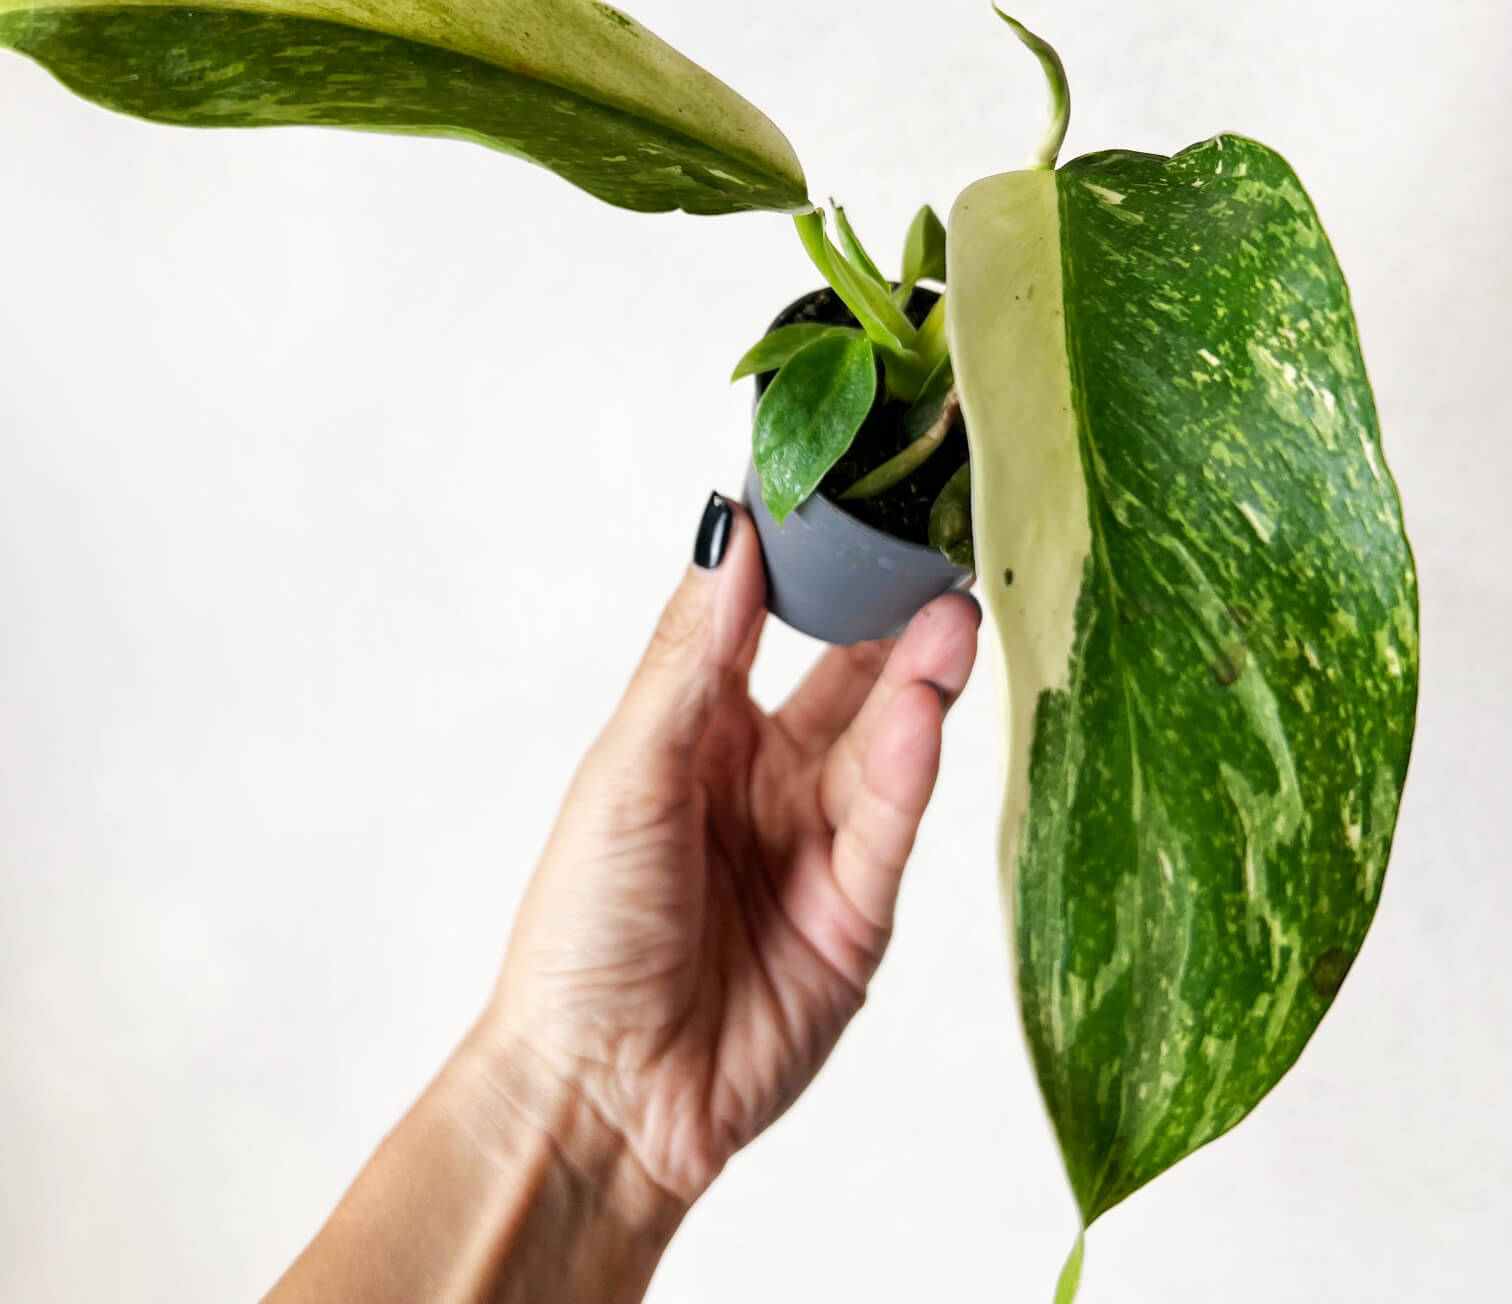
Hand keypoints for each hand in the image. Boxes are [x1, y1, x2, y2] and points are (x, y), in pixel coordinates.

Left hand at [484, 491, 979, 1207]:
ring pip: (882, 746)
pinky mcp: (858, 912)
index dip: (808, 565)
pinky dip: (906, 770)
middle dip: (889, 619)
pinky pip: (888, 827)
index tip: (849, 497)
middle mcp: (767, 778)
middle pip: (847, 678)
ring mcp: (818, 844)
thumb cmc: (585, 929)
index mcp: (699, 733)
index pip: (764, 624)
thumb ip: (693, 656)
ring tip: (950, 620)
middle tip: (935, 555)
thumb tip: (730, 530)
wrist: (600, 1093)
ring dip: (916, 684)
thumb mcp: (628, 771)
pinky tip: (919, 715)